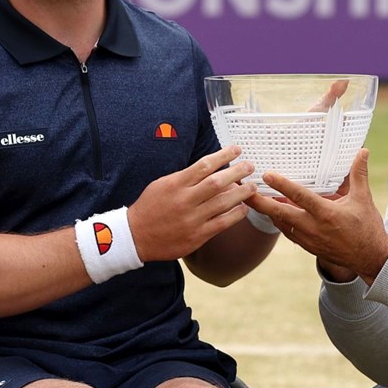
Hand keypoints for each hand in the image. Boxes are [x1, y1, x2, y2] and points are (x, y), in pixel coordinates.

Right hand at [127, 145, 257, 260]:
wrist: (135, 237)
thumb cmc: (149, 208)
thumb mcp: (162, 185)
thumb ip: (184, 177)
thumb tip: (208, 168)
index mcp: (175, 184)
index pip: (204, 165)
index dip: (223, 155)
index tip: (237, 150)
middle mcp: (185, 200)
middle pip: (217, 182)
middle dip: (237, 172)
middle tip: (250, 166)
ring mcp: (192, 219)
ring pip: (223, 202)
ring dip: (241, 193)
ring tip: (252, 186)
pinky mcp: (197, 236)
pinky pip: (222, 223)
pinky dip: (235, 214)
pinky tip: (243, 208)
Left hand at [250, 148, 387, 281]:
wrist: (369, 258)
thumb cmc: (367, 227)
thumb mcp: (364, 199)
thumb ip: (359, 174)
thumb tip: (362, 151)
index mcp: (326, 213)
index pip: (300, 196)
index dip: (282, 185)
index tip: (267, 175)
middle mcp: (313, 227)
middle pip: (279, 214)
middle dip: (259, 202)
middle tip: (243, 190)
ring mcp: (308, 239)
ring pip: (280, 224)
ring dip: (265, 212)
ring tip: (250, 198)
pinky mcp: (307, 246)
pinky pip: (287, 232)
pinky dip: (277, 222)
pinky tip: (270, 213)